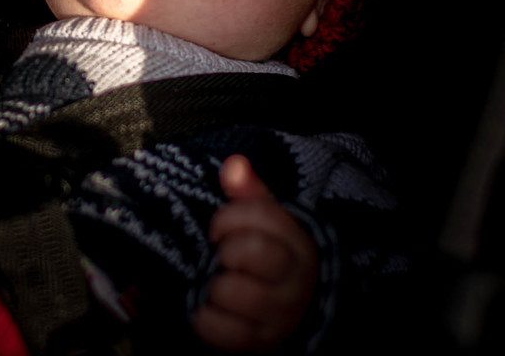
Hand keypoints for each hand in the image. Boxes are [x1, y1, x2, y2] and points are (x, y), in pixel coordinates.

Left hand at [191, 154, 318, 351]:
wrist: (298, 308)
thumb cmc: (272, 255)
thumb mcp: (268, 222)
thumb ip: (250, 192)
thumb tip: (233, 166)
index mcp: (296, 243)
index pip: (263, 216)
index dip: (230, 217)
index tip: (218, 229)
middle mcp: (293, 278)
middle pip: (253, 252)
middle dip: (227, 251)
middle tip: (221, 257)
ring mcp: (280, 313)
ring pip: (238, 293)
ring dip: (216, 286)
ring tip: (216, 284)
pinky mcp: (262, 341)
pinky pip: (228, 332)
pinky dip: (208, 320)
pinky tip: (206, 309)